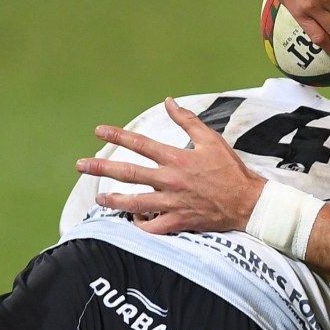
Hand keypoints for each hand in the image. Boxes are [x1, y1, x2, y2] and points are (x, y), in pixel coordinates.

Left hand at [74, 97, 265, 234]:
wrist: (248, 202)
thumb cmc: (231, 170)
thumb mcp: (212, 139)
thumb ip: (188, 121)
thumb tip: (169, 102)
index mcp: (177, 159)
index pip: (141, 144)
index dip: (118, 136)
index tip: (99, 132)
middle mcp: (171, 181)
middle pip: (129, 174)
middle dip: (101, 168)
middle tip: (81, 165)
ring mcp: (173, 203)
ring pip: (135, 203)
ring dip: (114, 200)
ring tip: (100, 199)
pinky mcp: (179, 221)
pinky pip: (153, 227)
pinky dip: (141, 225)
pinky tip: (133, 219)